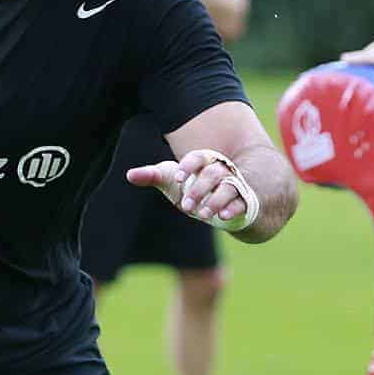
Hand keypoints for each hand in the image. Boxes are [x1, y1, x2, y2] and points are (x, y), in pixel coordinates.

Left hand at [126, 148, 255, 228]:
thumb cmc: (192, 188)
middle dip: (199, 189)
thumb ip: (153, 176)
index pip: (198, 157)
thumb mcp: (171, 182)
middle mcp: (221, 171)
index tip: (178, 178)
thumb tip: (129, 174)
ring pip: (229, 187)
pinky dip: (233, 208)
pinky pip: (242, 202)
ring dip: (215, 201)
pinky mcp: (244, 201)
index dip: (189, 166)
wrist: (219, 205)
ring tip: (202, 216)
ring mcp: (234, 185)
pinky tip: (223, 216)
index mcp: (204, 162)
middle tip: (185, 207)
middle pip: (213, 174)